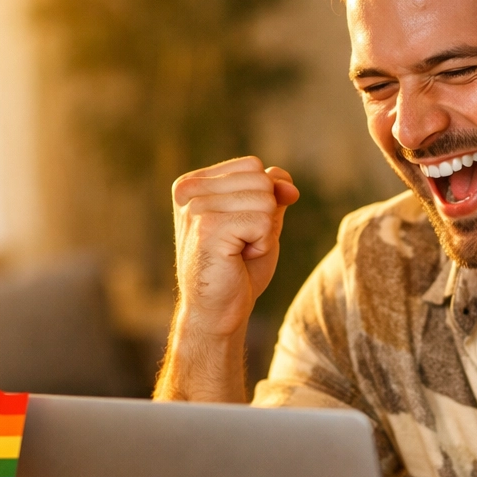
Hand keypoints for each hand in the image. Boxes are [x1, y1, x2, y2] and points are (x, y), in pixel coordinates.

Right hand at [172, 156, 298, 339]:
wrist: (219, 310)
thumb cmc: (238, 268)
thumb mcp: (260, 221)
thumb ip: (272, 192)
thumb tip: (287, 183)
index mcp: (194, 183)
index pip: (253, 166)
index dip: (264, 198)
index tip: (241, 229)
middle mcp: (189, 190)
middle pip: (261, 179)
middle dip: (265, 216)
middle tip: (241, 244)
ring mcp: (195, 208)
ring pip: (265, 199)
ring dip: (263, 232)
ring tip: (239, 252)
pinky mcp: (207, 227)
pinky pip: (262, 221)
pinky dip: (262, 244)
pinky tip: (237, 259)